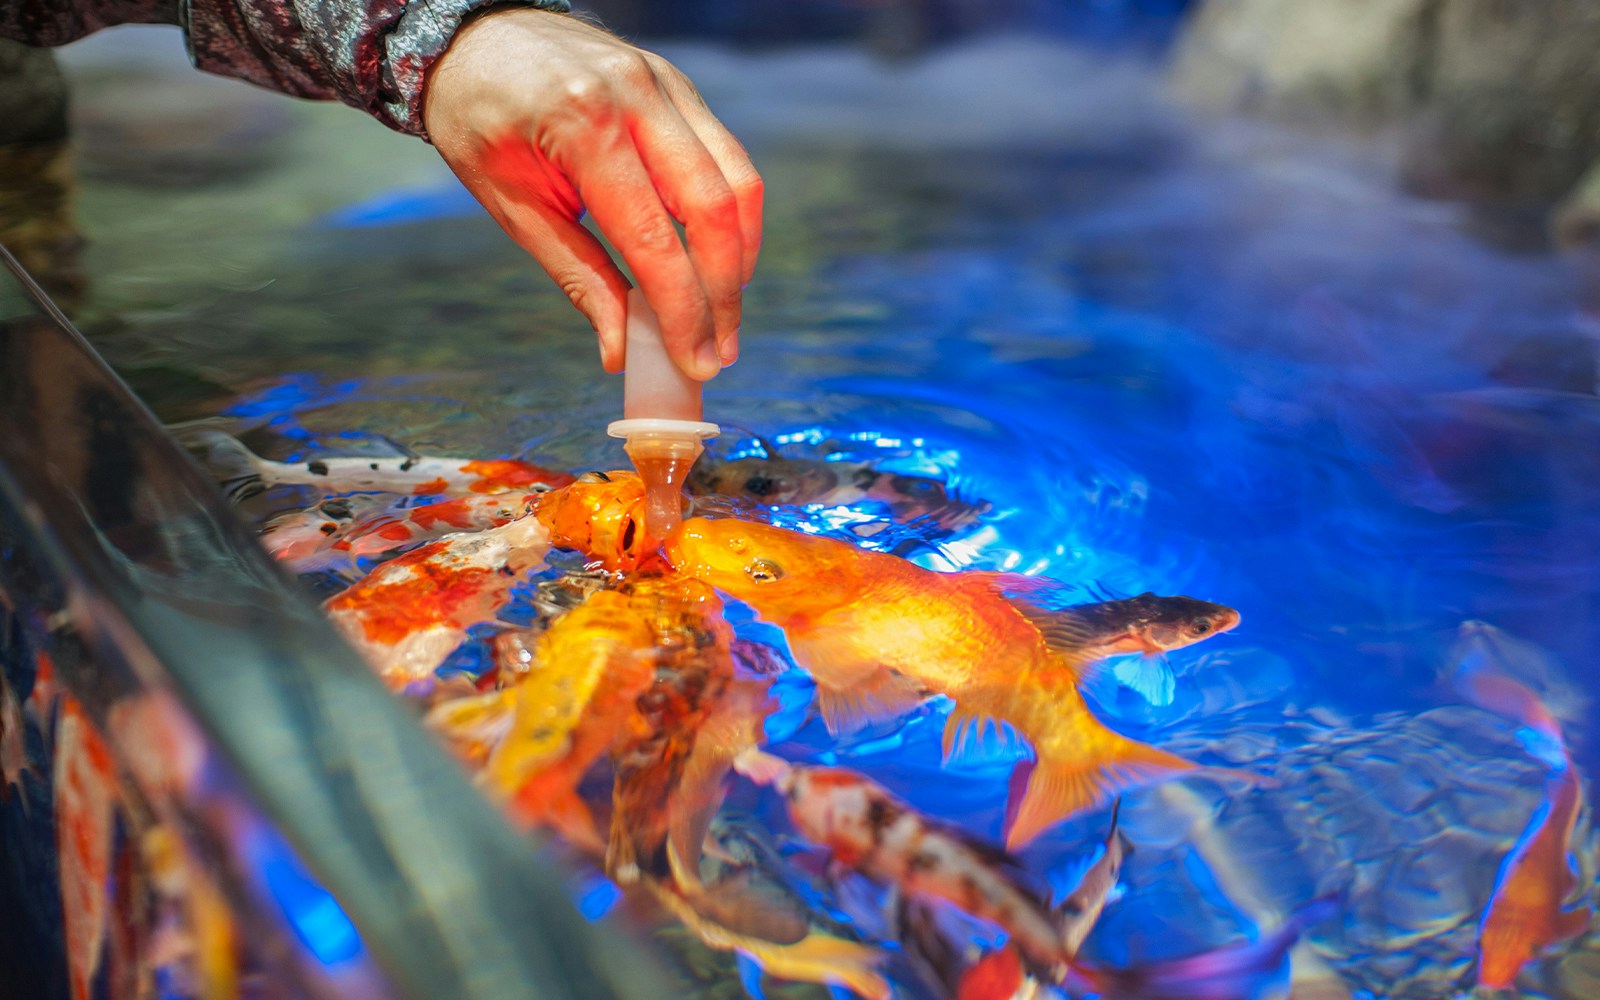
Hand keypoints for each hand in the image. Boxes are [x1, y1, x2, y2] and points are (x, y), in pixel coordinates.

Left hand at [423, 9, 761, 379]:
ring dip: (740, 256)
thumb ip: (578, 276)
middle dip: (724, 291)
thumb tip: (622, 350)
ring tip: (724, 311)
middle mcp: (635, 95)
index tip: (697, 360)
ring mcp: (665, 83)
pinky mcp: (678, 85)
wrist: (476, 37)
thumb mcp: (513, 207)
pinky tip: (717, 258)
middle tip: (720, 348)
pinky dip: (731, 216)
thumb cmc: (481, 122)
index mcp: (582, 126)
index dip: (684, 309)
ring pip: (737, 180)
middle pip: (713, 208)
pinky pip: (726, 157)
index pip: (655, 237)